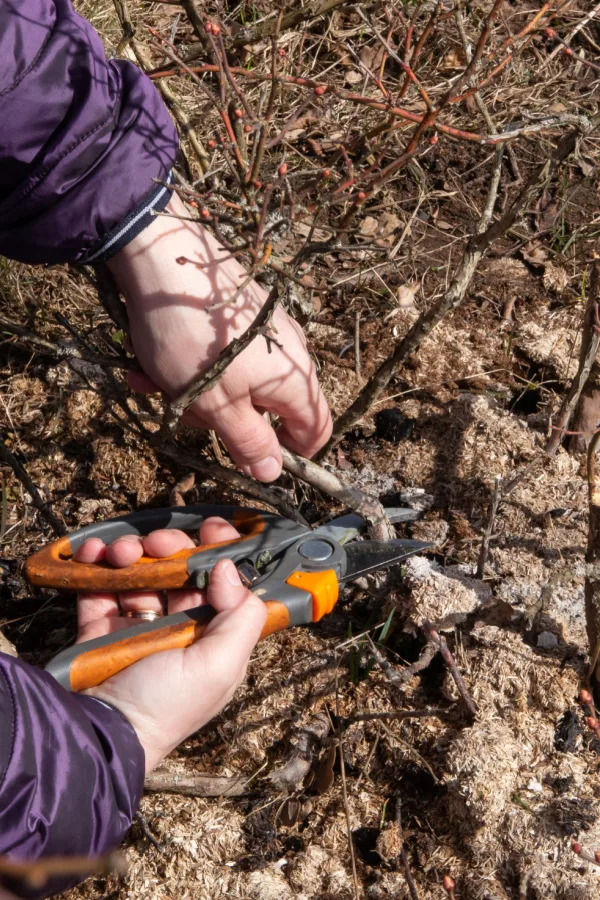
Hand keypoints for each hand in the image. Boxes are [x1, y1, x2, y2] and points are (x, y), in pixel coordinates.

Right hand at [73, 518, 265, 771]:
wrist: (98, 732)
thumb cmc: (166, 706)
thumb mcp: (218, 665)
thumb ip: (239, 615)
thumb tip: (230, 568)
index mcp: (213, 639)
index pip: (224, 586)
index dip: (220, 554)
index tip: (212, 529)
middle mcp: (179, 629)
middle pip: (180, 572)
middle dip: (170, 548)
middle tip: (157, 543)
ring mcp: (137, 627)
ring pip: (140, 573)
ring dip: (131, 552)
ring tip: (120, 553)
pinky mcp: (99, 627)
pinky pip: (100, 585)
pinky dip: (96, 563)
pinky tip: (95, 554)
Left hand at [108, 194, 331, 481]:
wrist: (162, 257)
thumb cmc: (193, 338)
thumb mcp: (216, 405)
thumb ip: (248, 442)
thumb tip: (273, 474)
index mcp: (295, 381)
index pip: (316, 432)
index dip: (290, 456)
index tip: (249, 458)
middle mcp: (290, 354)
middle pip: (270, 410)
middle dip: (226, 420)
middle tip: (186, 413)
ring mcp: (267, 330)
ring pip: (239, 383)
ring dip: (199, 392)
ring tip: (156, 381)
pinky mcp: (242, 313)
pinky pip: (225, 355)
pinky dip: (195, 364)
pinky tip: (154, 359)